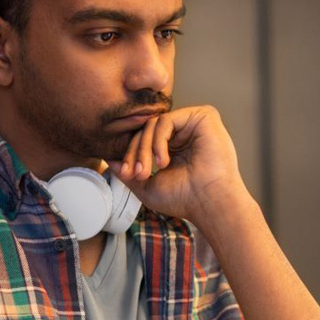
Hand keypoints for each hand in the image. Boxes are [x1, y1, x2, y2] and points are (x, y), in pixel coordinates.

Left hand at [112, 105, 249, 224]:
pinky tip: (163, 161)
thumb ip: (129, 173)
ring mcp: (194, 123)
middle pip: (147, 129)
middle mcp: (186, 132)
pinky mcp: (204, 117)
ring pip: (154, 124)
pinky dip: (158, 141)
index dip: (132, 154)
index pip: (146, 138)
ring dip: (144, 148)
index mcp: (177, 146)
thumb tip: (110, 160)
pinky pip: (166, 120)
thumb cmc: (185, 199)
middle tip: (135, 174)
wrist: (210, 203)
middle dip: (135, 152)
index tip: (128, 174)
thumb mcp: (148, 187)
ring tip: (148, 171)